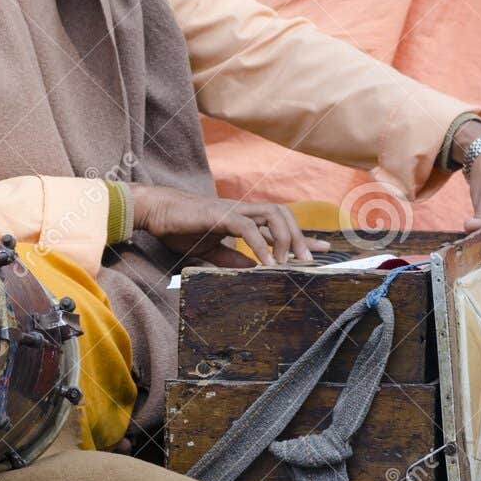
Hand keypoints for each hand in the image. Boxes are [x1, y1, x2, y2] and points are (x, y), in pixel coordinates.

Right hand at [130, 184, 331, 265]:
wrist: (157, 213)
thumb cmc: (180, 229)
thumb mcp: (211, 251)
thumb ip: (233, 259)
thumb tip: (255, 270)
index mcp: (242, 218)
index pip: (279, 224)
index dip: (302, 236)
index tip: (323, 249)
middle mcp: (242, 210)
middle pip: (283, 214)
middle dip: (299, 236)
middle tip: (308, 261)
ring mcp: (233, 210)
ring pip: (272, 214)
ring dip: (285, 238)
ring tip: (288, 262)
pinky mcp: (220, 214)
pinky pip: (248, 227)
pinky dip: (260, 245)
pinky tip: (265, 262)